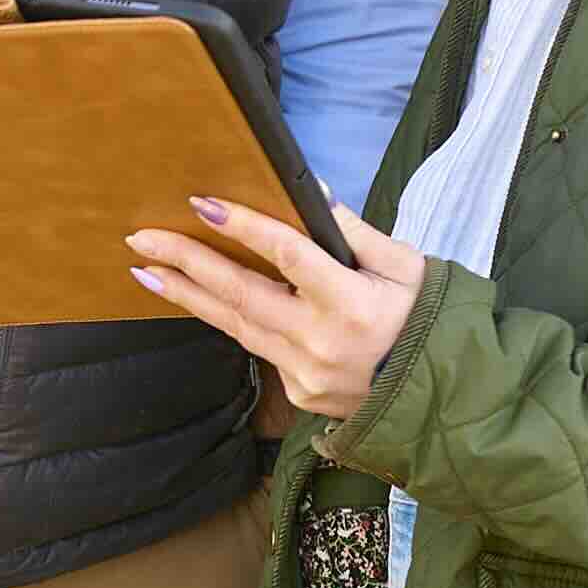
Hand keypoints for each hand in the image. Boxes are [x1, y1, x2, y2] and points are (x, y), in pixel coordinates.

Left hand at [126, 198, 427, 423]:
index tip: (202, 204)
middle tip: (142, 239)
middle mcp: (322, 341)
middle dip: (187, 263)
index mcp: (354, 303)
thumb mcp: (407, 267)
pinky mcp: (298, 393)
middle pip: (242, 295)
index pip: (287, 256)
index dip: (244, 228)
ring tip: (148, 270)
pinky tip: (199, 299)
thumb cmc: (426, 319)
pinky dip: (229, 320)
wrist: (445, 396)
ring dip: (188, 295)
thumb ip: (354, 231)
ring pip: (236, 326)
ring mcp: (306, 373)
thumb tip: (311, 191)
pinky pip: (257, 348)